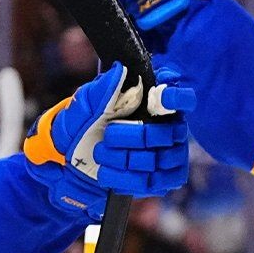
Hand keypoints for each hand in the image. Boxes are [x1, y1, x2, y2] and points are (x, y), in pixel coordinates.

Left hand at [23, 65, 192, 220]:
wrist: (71, 160)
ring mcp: (169, 155)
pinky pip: (155, 182)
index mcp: (156, 103)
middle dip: (135, 136)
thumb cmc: (84, 126)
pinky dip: (127, 178)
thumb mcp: (86, 105)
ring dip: (127, 158)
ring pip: (160, 159)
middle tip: (108, 134)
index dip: (176, 98)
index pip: (182, 98)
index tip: (161, 98)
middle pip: (168, 133)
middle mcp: (169, 127)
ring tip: (100, 153)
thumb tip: (120, 70)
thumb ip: (103, 88)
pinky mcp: (162, 179)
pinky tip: (106, 172)